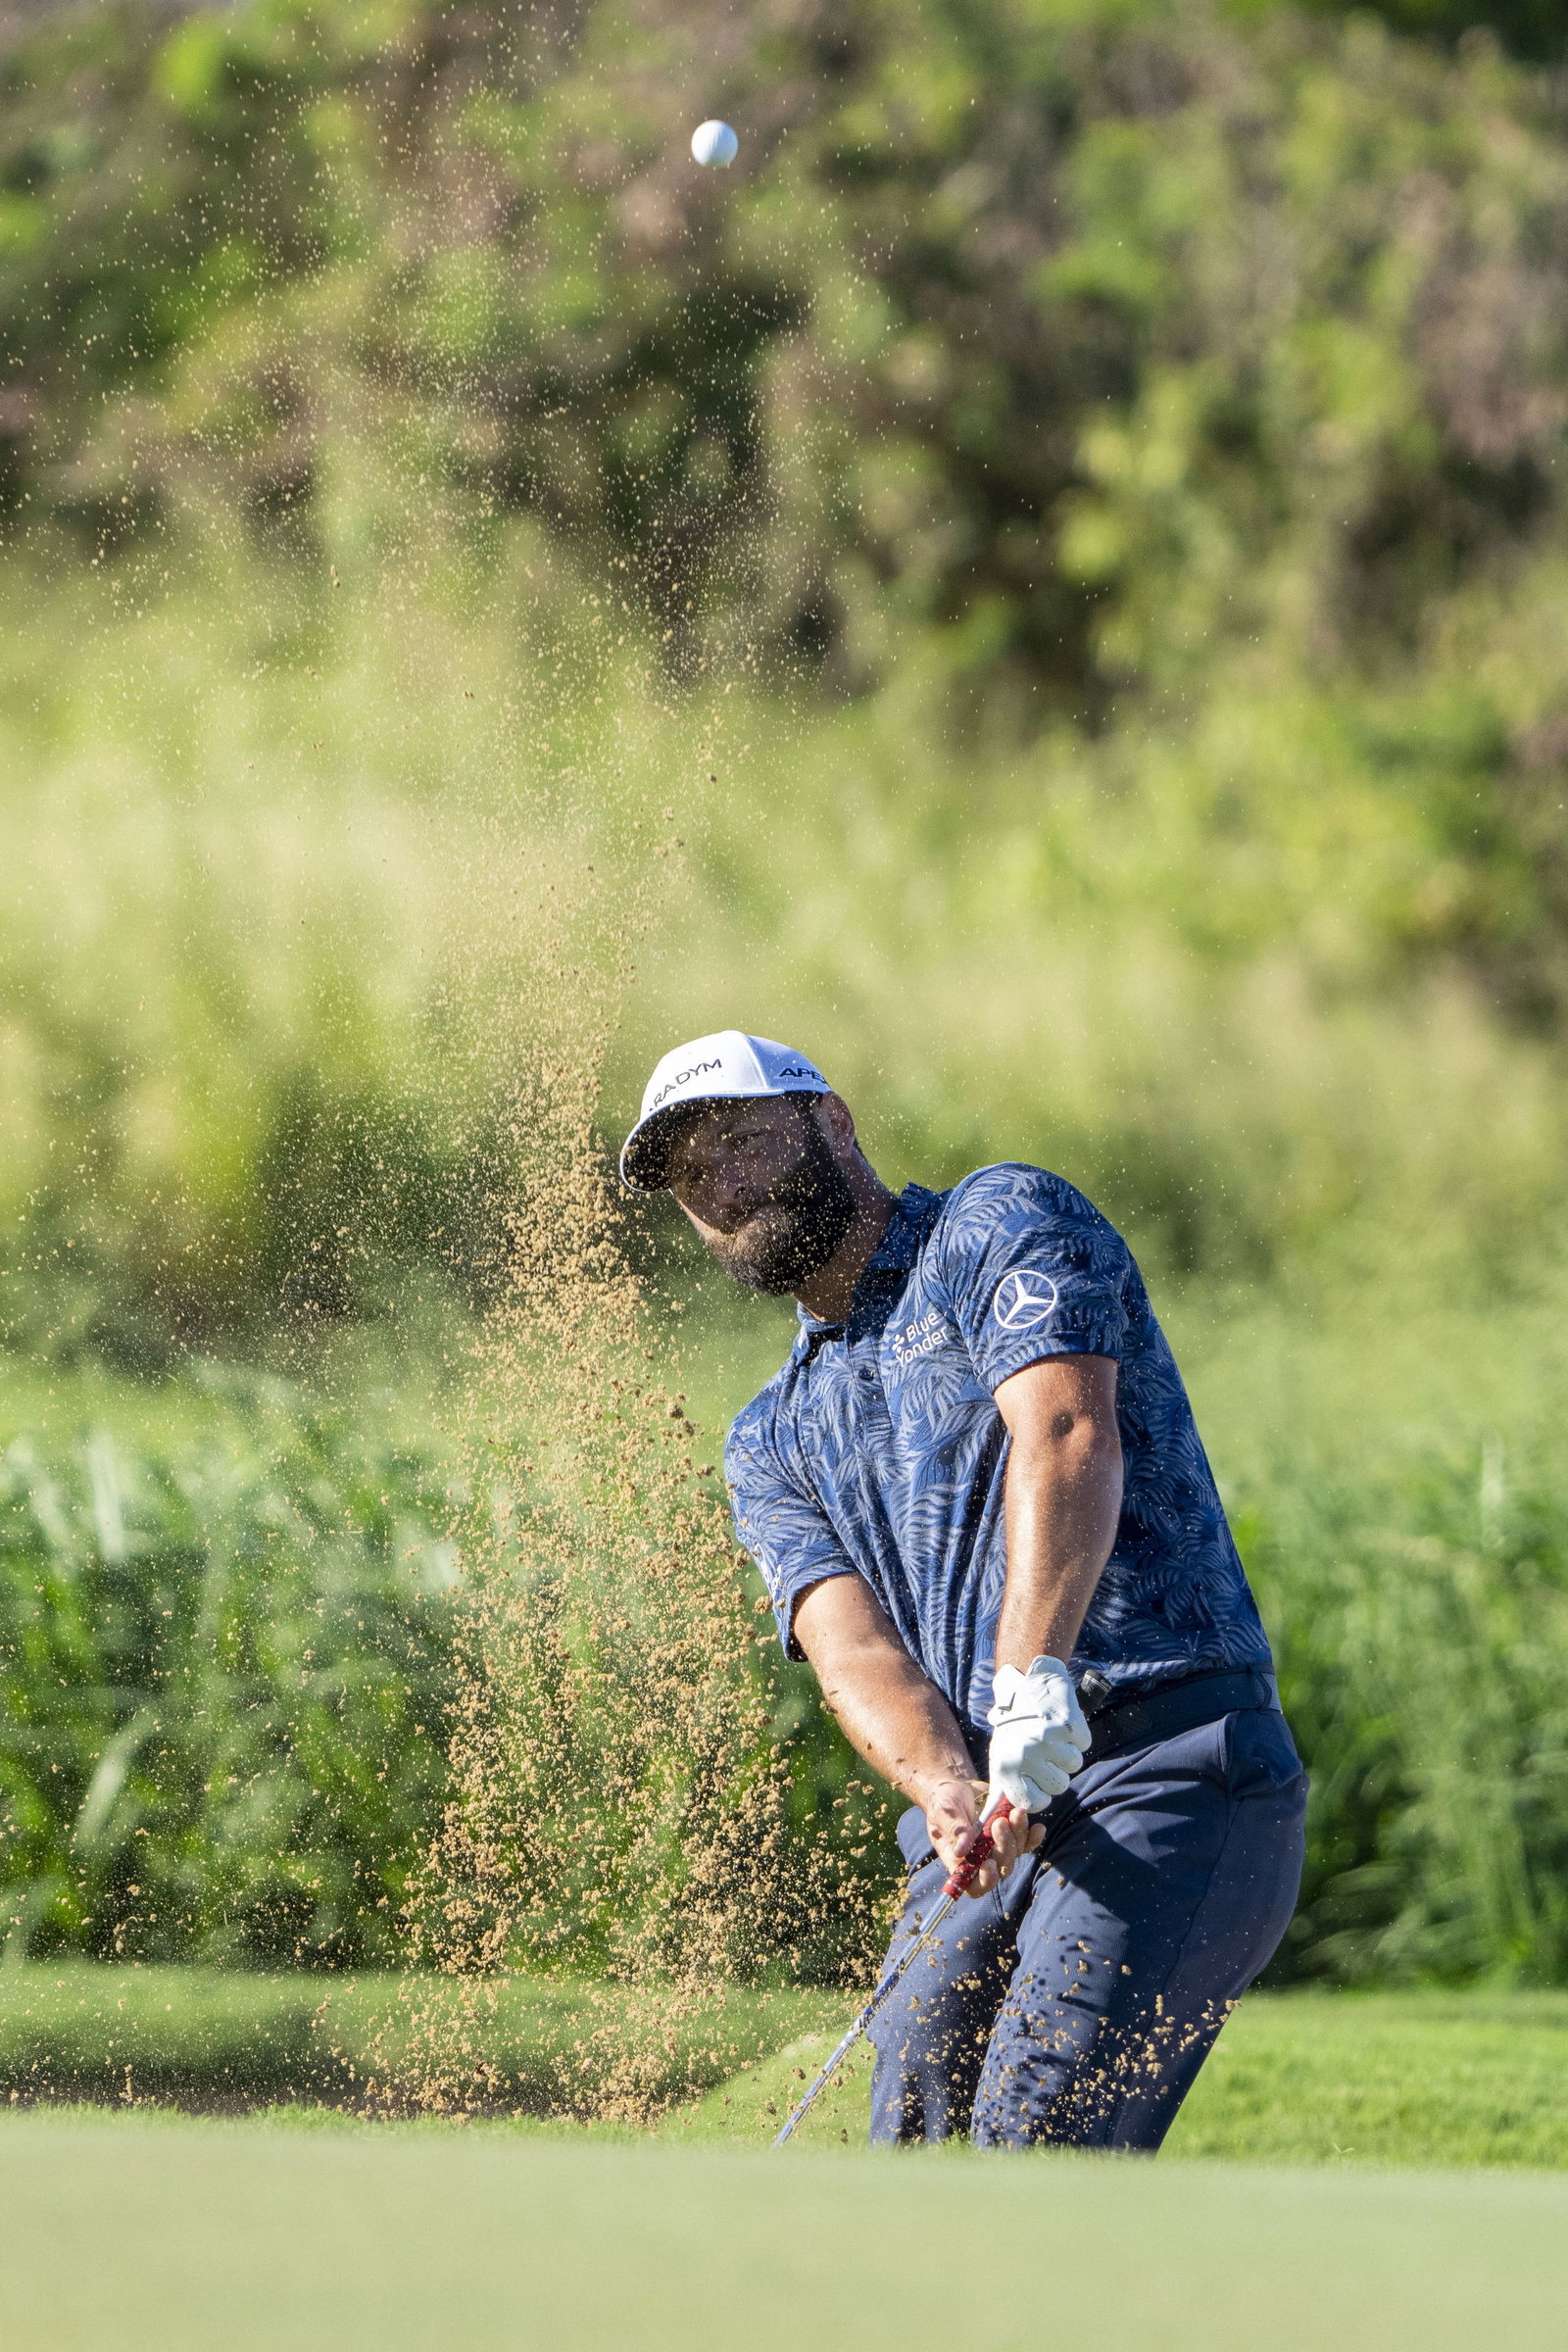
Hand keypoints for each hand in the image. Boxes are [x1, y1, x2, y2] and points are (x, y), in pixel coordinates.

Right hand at [919, 1776, 1043, 1898]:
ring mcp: (997, 1847)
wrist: (957, 1785)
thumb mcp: (944, 1811)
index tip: (989, 1863)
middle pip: (1001, 1868)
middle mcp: (980, 1858)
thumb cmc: (943, 1801)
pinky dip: (1033, 1837)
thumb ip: (954, 1829)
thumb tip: (961, 1851)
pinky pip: (1027, 1842)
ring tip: (1015, 1813)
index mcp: (959, 1860)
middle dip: (1004, 1848)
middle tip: (1000, 1823)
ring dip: (1018, 1836)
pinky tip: (1038, 1828)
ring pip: (1015, 1853)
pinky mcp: (1010, 1834)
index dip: (985, 1881)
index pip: (974, 1885)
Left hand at [987, 1654, 1090, 1811]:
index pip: (1034, 1803)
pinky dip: (1077, 1733)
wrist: (1027, 1681)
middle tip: (1045, 1748)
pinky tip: (1061, 1721)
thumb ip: (1003, 1786)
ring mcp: (1047, 1739)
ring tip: (1051, 1732)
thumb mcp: (1000, 1754)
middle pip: (1060, 1785)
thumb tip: (991, 1817)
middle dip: (1057, 1769)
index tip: (1041, 1782)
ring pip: (1074, 1764)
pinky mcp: (1066, 1723)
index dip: (1043, 1794)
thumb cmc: (1014, 1725)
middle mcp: (1025, 1754)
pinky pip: (1084, 1743)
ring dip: (1067, 1749)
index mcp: (1005, 1766)